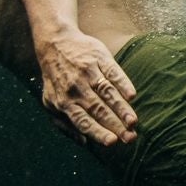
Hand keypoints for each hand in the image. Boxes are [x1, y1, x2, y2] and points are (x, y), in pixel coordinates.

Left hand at [36, 30, 137, 146]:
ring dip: (121, 108)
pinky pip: (113, 72)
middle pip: (98, 109)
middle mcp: (76, 88)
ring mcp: (88, 72)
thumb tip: (84, 143)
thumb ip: (64, 123)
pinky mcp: (100, 58)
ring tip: (133, 121)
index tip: (112, 142)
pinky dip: (123, 83)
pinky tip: (132, 95)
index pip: (83, 121)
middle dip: (115, 125)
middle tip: (130, 137)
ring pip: (107, 93)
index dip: (98, 131)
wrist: (54, 43)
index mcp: (64, 102)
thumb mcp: (51, 101)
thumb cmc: (56, 78)